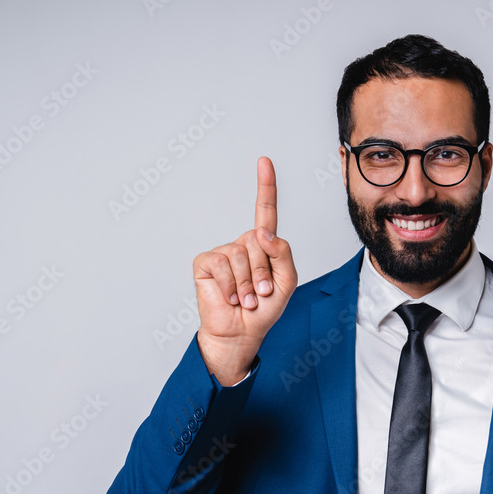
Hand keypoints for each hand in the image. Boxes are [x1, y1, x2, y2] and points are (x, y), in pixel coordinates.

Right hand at [192, 157, 296, 385]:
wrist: (241, 332)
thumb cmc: (264, 309)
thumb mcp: (286, 282)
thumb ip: (282, 253)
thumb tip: (262, 232)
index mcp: (263, 246)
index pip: (265, 212)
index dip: (265, 186)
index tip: (264, 161)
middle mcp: (242, 244)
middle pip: (259, 242)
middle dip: (263, 274)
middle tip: (260, 294)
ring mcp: (223, 252)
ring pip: (241, 255)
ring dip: (248, 284)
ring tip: (246, 299)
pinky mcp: (206, 262)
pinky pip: (223, 264)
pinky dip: (230, 286)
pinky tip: (229, 297)